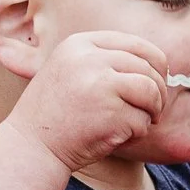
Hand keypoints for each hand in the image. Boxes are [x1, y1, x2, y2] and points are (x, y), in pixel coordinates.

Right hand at [7, 30, 168, 173]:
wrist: (32, 145)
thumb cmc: (56, 113)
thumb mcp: (72, 70)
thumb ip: (106, 61)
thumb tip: (158, 65)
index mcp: (81, 44)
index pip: (137, 45)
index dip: (156, 65)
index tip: (158, 81)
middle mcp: (90, 59)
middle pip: (148, 68)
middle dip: (158, 92)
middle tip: (154, 110)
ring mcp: (101, 85)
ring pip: (151, 91)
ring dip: (153, 111)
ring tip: (139, 123)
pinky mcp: (111, 113)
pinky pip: (143, 121)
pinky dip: (138, 132)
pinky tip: (118, 137)